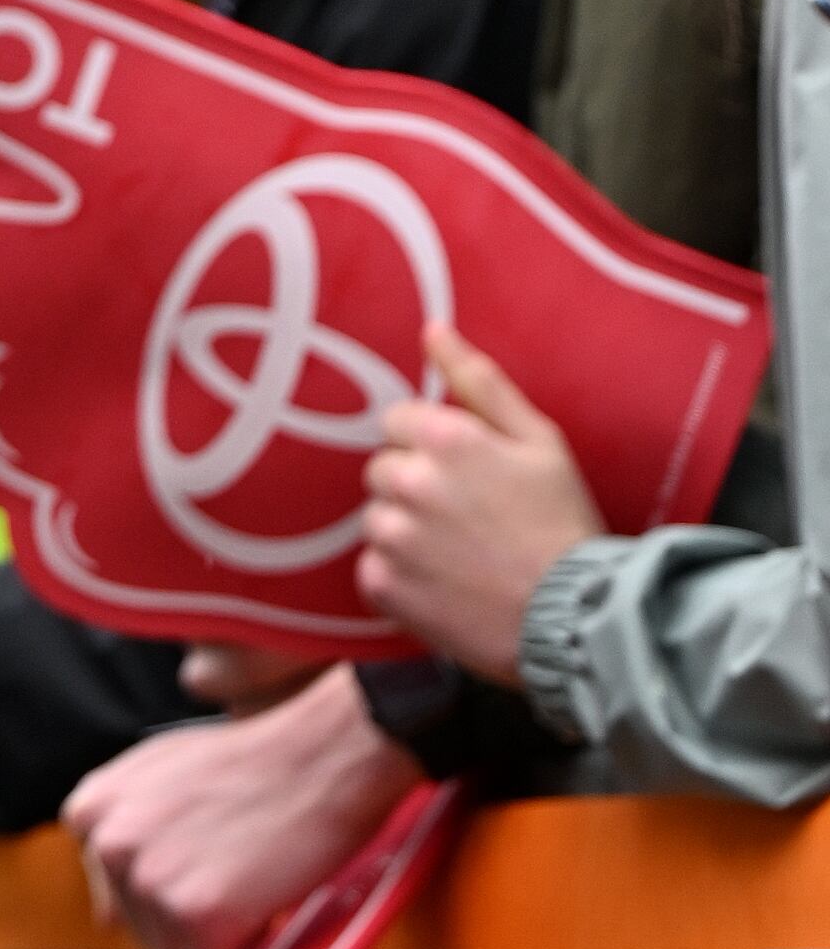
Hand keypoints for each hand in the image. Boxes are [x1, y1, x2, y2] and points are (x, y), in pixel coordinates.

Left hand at [67, 676, 420, 948]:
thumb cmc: (255, 764)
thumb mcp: (162, 773)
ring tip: (250, 878)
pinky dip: (246, 948)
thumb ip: (124, 827)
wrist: (321, 757)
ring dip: (220, 936)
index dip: (164, 890)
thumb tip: (105, 913)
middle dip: (191, 916)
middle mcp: (109, 846)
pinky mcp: (193, 914)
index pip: (110, 893)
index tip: (198, 865)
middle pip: (142, 931)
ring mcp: (149, 880)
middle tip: (235, 868)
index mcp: (93, 811)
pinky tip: (264, 898)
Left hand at [362, 332, 601, 680]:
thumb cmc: (563, 523)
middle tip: (469, 516)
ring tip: (462, 554)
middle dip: (416, 485)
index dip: (433, 445)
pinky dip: (401, 576)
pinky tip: (446, 583)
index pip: (398, 421)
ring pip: (377, 519)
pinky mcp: (384, 585)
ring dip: (407, 531)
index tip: (468, 473)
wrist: (576, 619)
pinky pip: (373, 567)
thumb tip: (433, 330)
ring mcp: (392, 537)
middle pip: (383, 469)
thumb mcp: (539, 441)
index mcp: (444, 439)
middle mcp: (409, 483)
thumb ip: (479, 381)